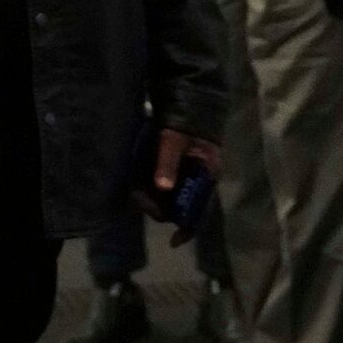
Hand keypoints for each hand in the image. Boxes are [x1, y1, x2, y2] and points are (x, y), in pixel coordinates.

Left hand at [137, 129, 220, 244]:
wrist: (187, 101)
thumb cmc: (185, 121)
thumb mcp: (173, 140)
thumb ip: (167, 162)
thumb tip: (162, 188)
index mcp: (207, 176)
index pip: (201, 209)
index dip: (189, 228)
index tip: (174, 241)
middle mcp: (198, 181)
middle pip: (180, 207)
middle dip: (158, 207)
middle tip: (137, 198)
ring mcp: (187, 176)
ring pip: (170, 199)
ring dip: (152, 200)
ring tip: (135, 192)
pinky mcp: (176, 171)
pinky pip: (164, 188)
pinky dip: (152, 190)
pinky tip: (140, 186)